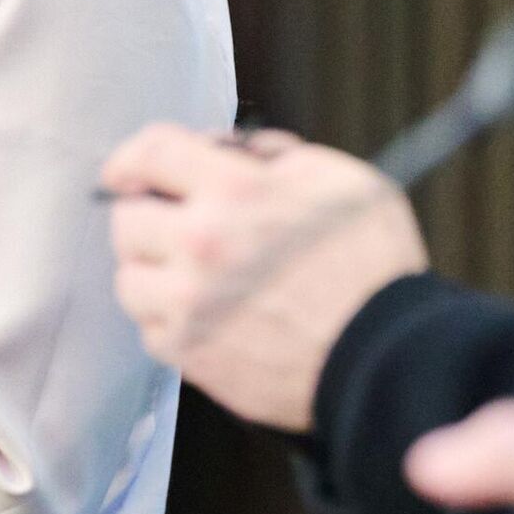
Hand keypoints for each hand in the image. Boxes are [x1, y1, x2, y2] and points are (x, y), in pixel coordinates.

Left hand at [102, 123, 427, 430]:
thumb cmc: (372, 268)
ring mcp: (190, 305)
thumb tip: (225, 149)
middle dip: (147, 215)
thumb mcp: (337, 179)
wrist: (388, 363)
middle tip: (174, 225)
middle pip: (125, 217)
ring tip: (190, 276)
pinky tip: (206, 316)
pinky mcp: (191, 356)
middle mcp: (201, 244)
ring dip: (152, 272)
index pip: (149, 153)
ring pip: (128, 278)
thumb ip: (271, 155)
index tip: (128, 170)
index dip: (131, 157)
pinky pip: (150, 330)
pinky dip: (169, 321)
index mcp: (234, 191)